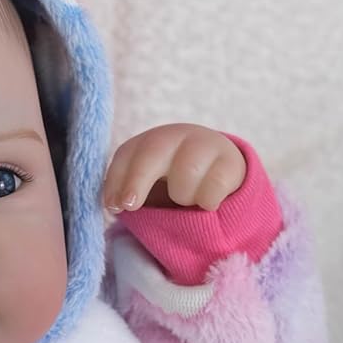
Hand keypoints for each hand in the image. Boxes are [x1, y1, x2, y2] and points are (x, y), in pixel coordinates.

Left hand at [103, 124, 245, 214]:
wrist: (221, 169)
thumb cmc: (175, 181)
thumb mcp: (151, 182)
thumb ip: (130, 192)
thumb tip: (113, 206)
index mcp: (150, 142)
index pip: (127, 154)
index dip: (117, 179)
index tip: (113, 206)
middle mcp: (175, 136)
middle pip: (152, 152)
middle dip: (137, 179)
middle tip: (129, 205)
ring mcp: (204, 145)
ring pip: (185, 174)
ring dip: (182, 196)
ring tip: (186, 200)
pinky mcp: (230, 162)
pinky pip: (212, 190)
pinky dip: (206, 203)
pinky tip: (207, 204)